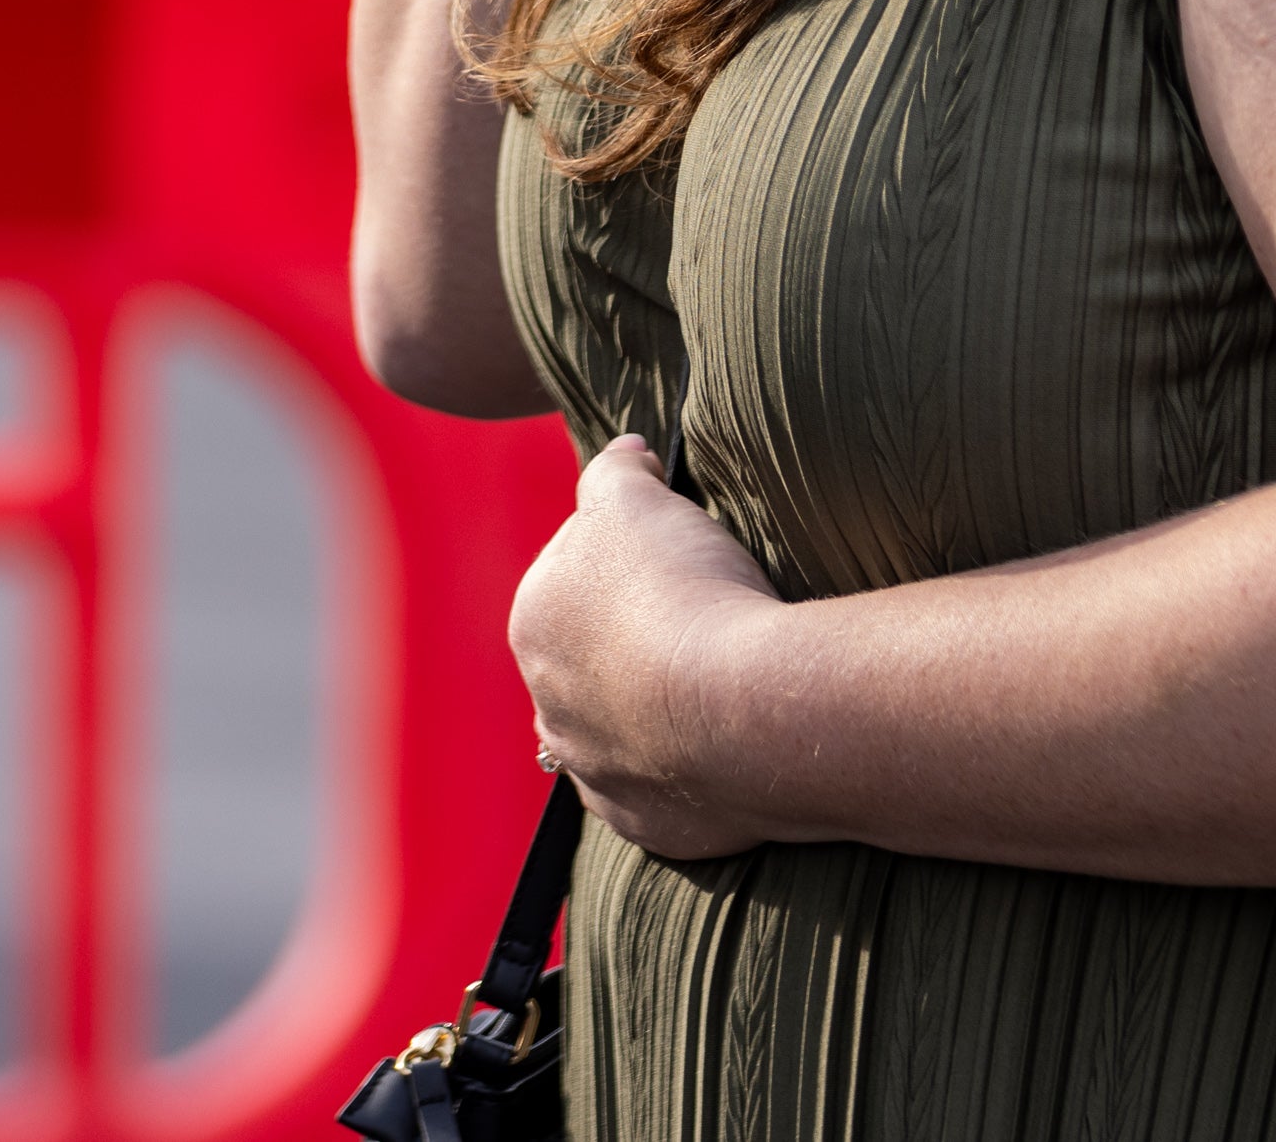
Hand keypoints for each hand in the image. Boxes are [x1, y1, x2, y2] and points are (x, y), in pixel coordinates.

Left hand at [508, 434, 786, 858]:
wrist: (740, 706)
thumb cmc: (684, 590)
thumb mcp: (637, 497)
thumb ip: (617, 470)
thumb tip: (624, 454)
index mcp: (534, 622)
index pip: (573, 574)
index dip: (632, 559)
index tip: (682, 559)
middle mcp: (548, 704)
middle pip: (592, 656)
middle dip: (637, 638)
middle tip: (703, 617)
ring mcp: (595, 771)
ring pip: (620, 727)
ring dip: (655, 708)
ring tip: (714, 684)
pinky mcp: (644, 821)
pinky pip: (661, 788)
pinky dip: (686, 767)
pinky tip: (723, 740)